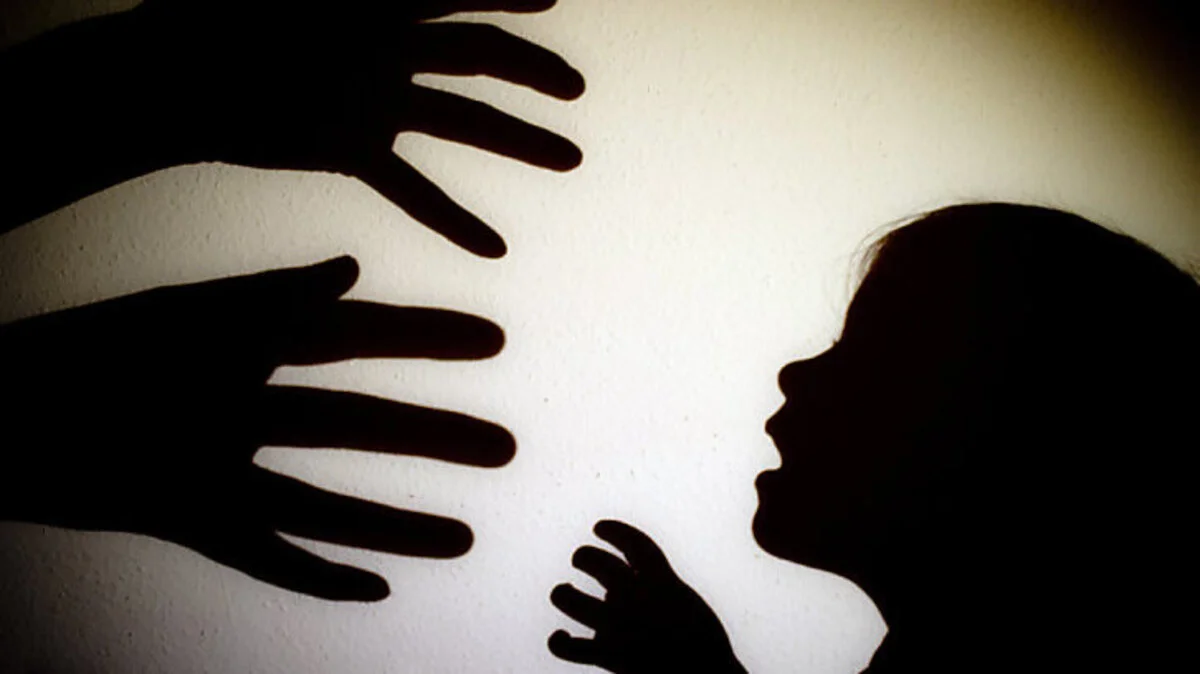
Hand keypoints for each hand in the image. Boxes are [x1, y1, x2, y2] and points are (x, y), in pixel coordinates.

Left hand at [0, 256, 514, 600]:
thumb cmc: (88, 353)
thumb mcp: (186, 318)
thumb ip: (270, 298)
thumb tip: (355, 269)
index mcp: (247, 345)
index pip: (358, 337)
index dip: (425, 337)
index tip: (495, 337)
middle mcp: (249, 409)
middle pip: (358, 427)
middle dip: (432, 437)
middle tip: (508, 446)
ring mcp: (224, 469)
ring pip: (327, 503)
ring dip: (396, 524)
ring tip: (465, 535)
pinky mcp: (190, 521)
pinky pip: (267, 557)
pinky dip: (317, 578)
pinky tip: (373, 590)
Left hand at [129, 0, 585, 256]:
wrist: (169, 80)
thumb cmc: (224, 16)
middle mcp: (390, 47)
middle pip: (477, 58)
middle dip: (531, 74)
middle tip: (576, 92)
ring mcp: (376, 99)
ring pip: (462, 122)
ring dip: (517, 140)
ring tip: (572, 160)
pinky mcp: (353, 148)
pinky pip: (414, 186)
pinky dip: (454, 217)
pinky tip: (497, 248)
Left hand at [549, 520, 746, 672]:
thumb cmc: (702, 643)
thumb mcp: (684, 603)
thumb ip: (646, 592)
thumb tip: (607, 593)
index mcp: (663, 582)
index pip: (633, 543)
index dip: (613, 530)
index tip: (599, 527)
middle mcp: (636, 598)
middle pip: (597, 563)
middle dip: (584, 556)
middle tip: (580, 558)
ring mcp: (619, 627)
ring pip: (571, 600)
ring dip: (563, 594)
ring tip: (563, 591)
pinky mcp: (608, 657)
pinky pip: (570, 648)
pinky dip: (559, 643)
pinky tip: (559, 638)